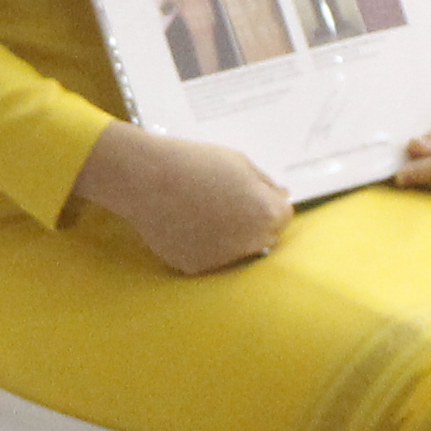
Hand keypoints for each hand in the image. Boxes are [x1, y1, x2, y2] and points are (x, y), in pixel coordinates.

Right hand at [73, 121, 290, 274]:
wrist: (148, 178)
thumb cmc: (196, 163)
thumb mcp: (240, 163)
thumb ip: (265, 185)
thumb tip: (282, 197)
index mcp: (266, 214)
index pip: (283, 217)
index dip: (267, 203)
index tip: (246, 194)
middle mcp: (250, 242)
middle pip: (264, 237)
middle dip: (252, 223)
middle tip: (224, 203)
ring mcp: (223, 259)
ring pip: (237, 251)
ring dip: (230, 237)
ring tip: (202, 211)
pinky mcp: (197, 267)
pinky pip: (209, 258)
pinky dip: (203, 245)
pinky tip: (186, 223)